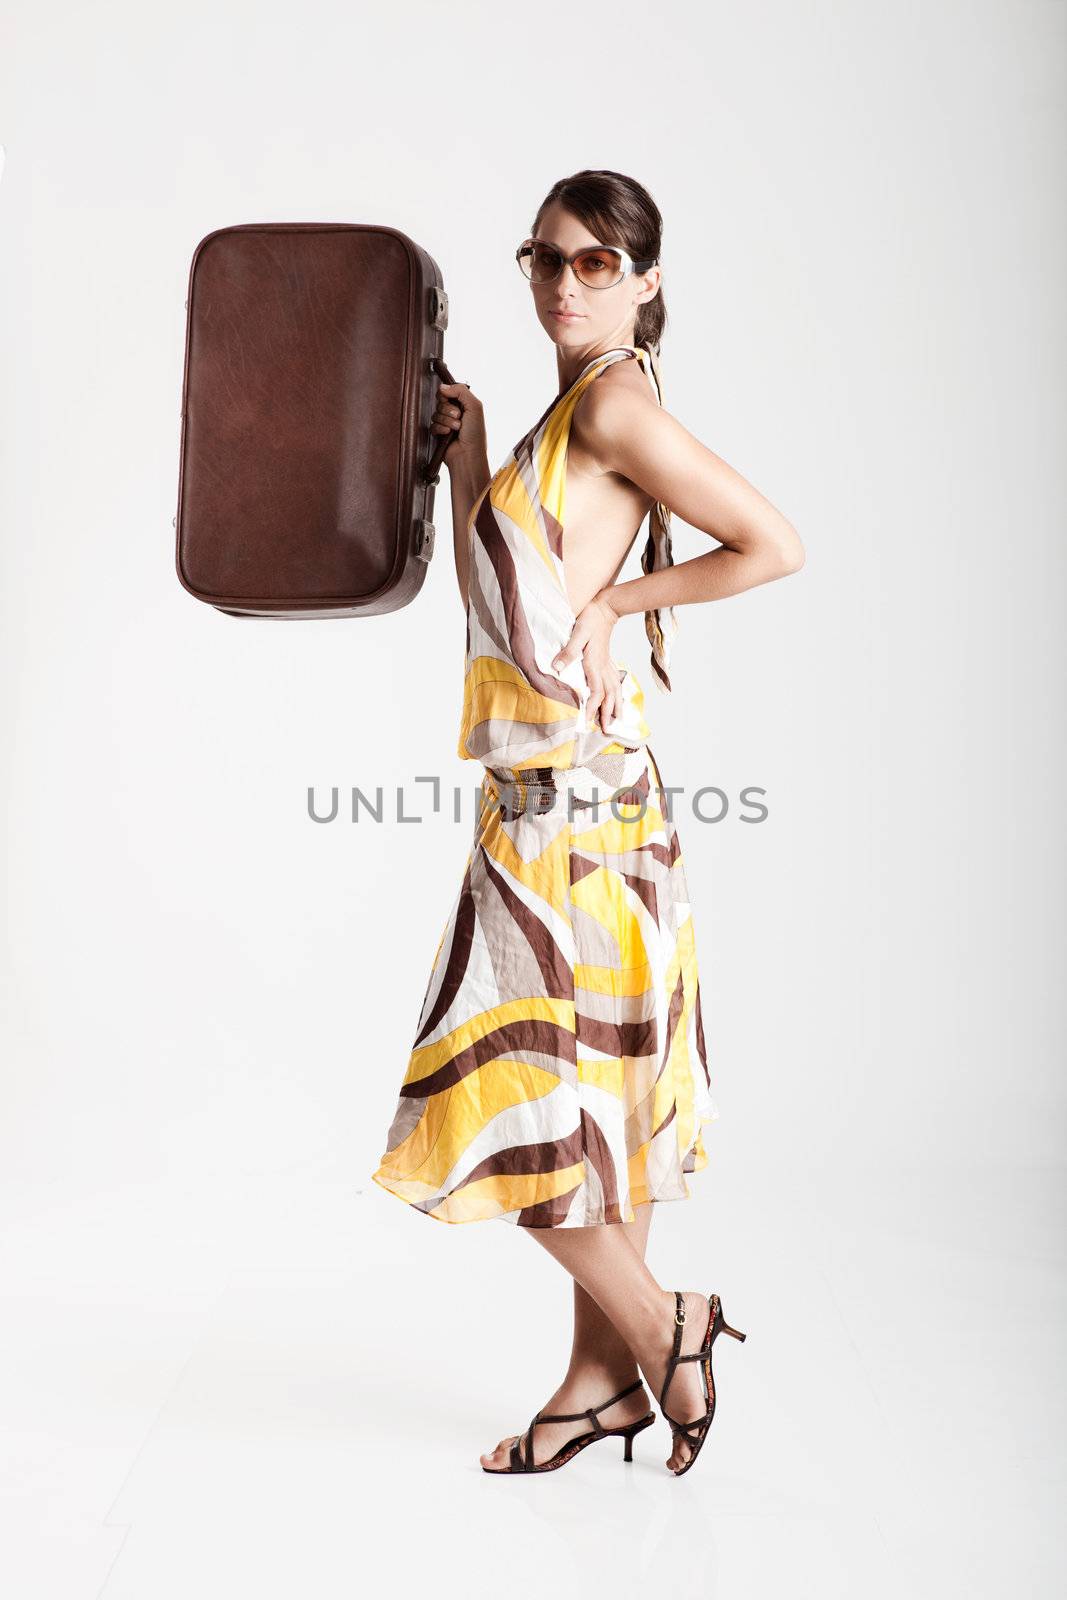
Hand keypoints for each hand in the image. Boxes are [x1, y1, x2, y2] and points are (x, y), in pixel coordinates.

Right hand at [432, 380, 487, 466]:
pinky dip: (440, 429)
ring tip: (456, 429)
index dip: (447, 395)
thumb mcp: (474, 407)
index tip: (451, 400)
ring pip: (436, 413)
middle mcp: (455, 412)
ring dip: (446, 421)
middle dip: (448, 409)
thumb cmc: (475, 433)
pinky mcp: (439, 433)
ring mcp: (447, 423)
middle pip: (440, 402)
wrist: (468, 455)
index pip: (448, 391)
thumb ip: (461, 391)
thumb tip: (442, 387)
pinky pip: (432, 425)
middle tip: (458, 417)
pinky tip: (447, 434)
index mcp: (464, 405)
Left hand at [551, 593, 623, 734]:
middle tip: (606, 730)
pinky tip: (619, 699)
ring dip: (616, 706)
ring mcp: (608, 664)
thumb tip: (557, 668)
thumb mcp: (577, 633)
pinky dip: (619, 693)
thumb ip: (568, 651)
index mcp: (595, 663)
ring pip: (616, 690)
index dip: (593, 707)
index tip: (588, 720)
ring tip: (617, 721)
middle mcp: (604, 667)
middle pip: (609, 695)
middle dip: (608, 714)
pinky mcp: (609, 661)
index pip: (596, 691)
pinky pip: (616, 681)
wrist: (605, 608)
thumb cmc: (590, 619)